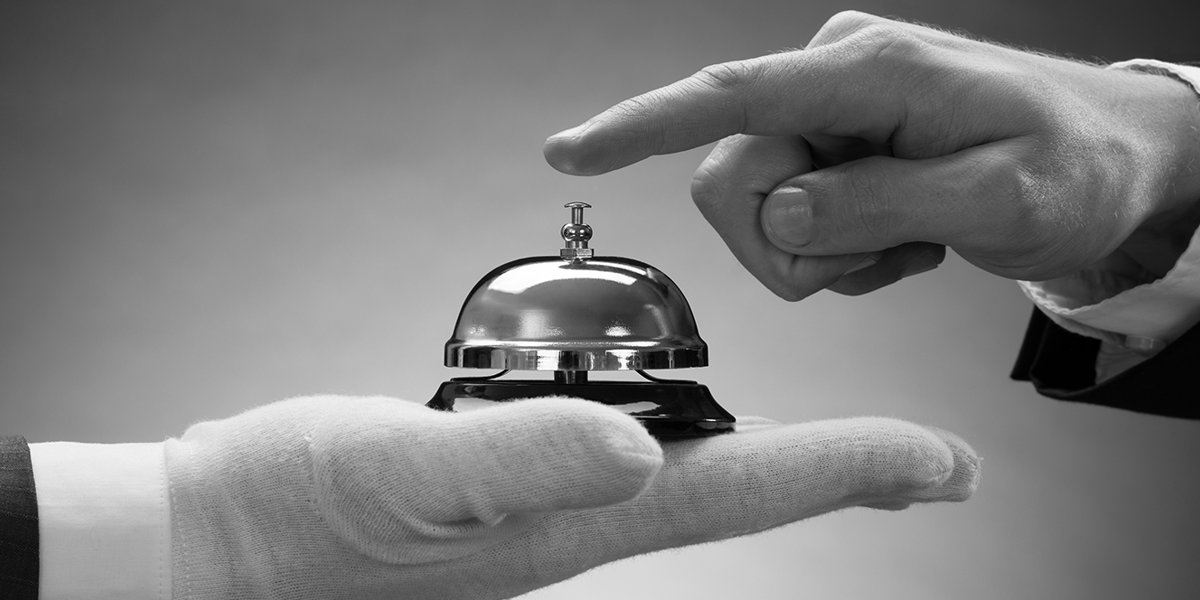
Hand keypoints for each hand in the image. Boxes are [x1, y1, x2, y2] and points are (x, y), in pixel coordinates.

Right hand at [165, 396, 978, 598]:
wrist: (220, 535)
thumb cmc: (295, 518)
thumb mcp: (405, 476)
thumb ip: (521, 460)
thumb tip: (632, 450)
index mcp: (567, 520)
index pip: (739, 491)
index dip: (848, 470)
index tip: (939, 463)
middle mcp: (569, 520)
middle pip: (736, 497)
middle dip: (834, 477)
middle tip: (914, 463)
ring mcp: (537, 509)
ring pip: (685, 482)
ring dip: (769, 461)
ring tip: (835, 451)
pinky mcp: (499, 486)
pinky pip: (615, 462)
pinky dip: (676, 442)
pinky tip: (675, 429)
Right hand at [543, 11, 1199, 299]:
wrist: (1115, 160)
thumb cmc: (1079, 165)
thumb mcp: (1002, 199)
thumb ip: (883, 206)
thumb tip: (780, 217)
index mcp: (871, 71)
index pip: (729, 96)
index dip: (639, 126)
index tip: (572, 153)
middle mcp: (834, 79)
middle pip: (733, 180)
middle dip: (792, 245)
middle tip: (883, 253)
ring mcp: (832, 111)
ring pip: (757, 210)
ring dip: (825, 252)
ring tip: (906, 240)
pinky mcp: (835, 143)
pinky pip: (789, 219)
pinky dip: (841, 250)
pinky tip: (900, 235)